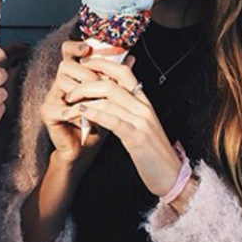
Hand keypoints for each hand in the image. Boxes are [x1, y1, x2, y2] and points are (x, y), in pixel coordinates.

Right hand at [40, 41, 107, 166]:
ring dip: (83, 94)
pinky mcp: (47, 113)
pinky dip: (78, 114)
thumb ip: (117, 77)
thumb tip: (131, 59)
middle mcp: (59, 83)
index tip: (87, 48)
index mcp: (73, 76)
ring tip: (96, 106)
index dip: (74, 47)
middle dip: (86, 74)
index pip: (67, 51)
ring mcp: (51, 97)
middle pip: (65, 64)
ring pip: (62, 82)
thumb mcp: (111, 98)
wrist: (87, 148)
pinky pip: (63, 107)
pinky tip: (87, 121)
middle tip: (102, 86)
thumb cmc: (98, 122)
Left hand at [63, 56, 181, 196]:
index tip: (83, 66)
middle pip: (111, 83)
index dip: (102, 64)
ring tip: (68, 105)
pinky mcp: (137, 138)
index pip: (123, 72)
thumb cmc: (153, 154)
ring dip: (84, 99)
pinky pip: (113, 120)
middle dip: (85, 84)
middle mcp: (143, 108)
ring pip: (109, 99)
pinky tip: (82, 113)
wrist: (172, 177)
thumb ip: (128, 110)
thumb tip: (108, 99)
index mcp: (144, 102)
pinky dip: (95, 114)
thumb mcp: (142, 126)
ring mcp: (141, 121)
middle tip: (69, 91)